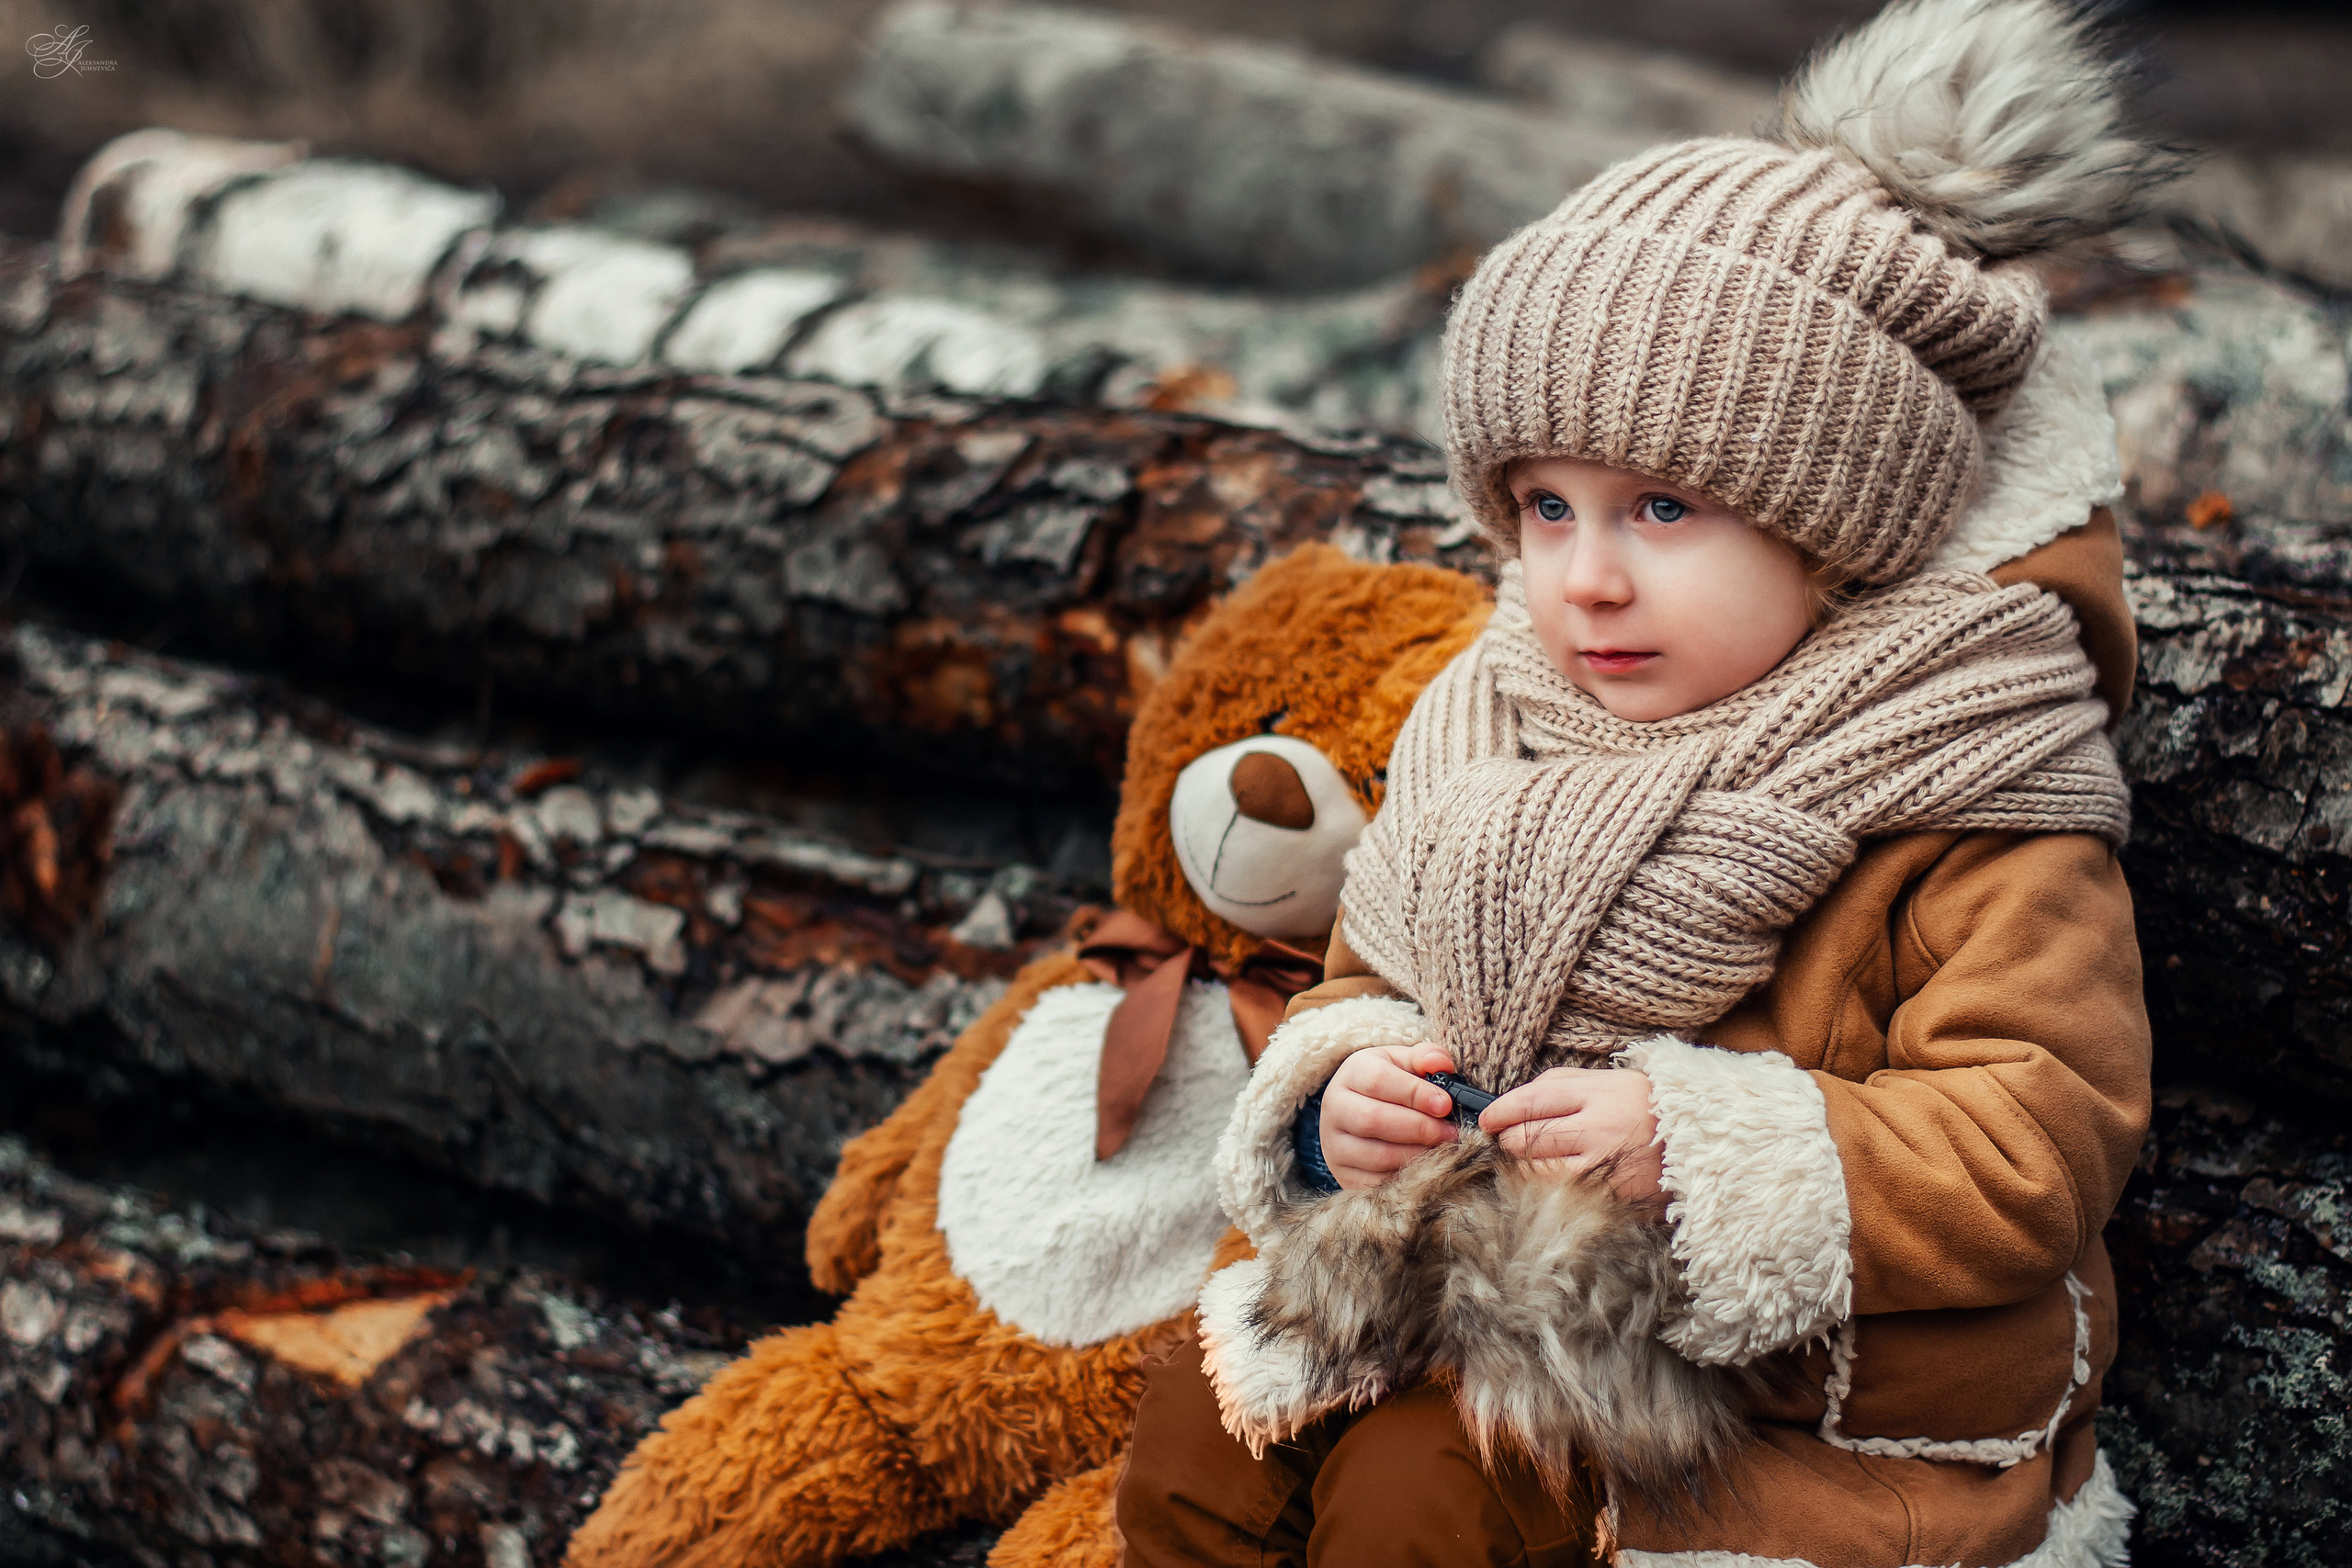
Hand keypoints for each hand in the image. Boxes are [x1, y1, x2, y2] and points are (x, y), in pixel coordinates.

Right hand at [1319, 1043, 1459, 1190]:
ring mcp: (1334, 1144)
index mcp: (1352, 1073)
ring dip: (1415, 1155)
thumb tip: (1442, 1063)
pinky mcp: (1343, 1174)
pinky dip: (1405, 1178)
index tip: (1445, 1104)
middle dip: (1419, 1128)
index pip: (1378, 1081)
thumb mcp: (1403, 1062)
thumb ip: (1425, 1057)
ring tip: (1442, 1150)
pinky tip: (1425, 1169)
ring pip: (1375, 1155)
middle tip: (1451, 1133)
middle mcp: (1335, 1107)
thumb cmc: (1389, 1084)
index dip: (1414, 1094)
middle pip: (1373, 1120)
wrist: (1355, 1112)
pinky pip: (1376, 1183)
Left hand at [1481, 1066, 1663, 1208]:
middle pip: (1526, 1138)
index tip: (1486, 1119)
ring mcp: (1603, 1166)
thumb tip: (1516, 1100)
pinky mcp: (1610, 1196)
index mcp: (1597, 1094)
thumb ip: (1565, 1085)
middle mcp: (1597, 1128)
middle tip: (1505, 1140)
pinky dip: (1545, 1187)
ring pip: (1536, 1170)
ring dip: (1522, 1166)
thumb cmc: (1651, 1108)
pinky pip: (1560, 1193)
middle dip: (1507, 1140)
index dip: (1500, 1111)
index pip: (1530, 1101)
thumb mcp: (1612, 1081)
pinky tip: (1549, 1179)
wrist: (1704, 1143)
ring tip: (1526, 1159)